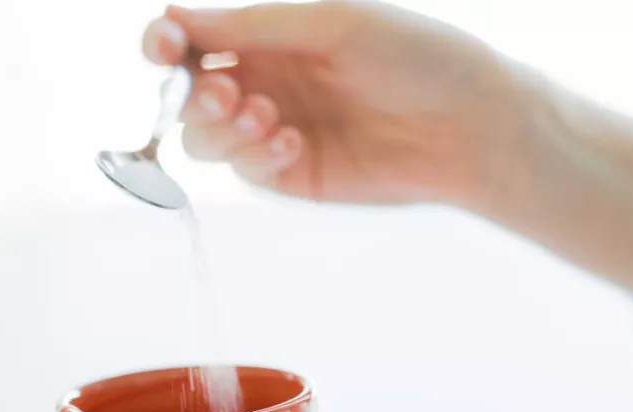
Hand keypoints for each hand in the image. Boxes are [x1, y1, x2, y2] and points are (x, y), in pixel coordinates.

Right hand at [142, 1, 522, 206]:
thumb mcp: (332, 23)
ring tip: (267, 117)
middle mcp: (263, 82)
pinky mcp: (288, 174)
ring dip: (220, 129)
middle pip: (188, 94)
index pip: (194, 39)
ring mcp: (272, 131)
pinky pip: (244, 170)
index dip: (165, 43)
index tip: (163, 47)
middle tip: (226, 95)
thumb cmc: (414, 56)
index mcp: (270, 36)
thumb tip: (174, 16)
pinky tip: (291, 142)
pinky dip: (256, 155)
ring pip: (204, 138)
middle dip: (194, 95)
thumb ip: (252, 25)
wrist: (469, 125)